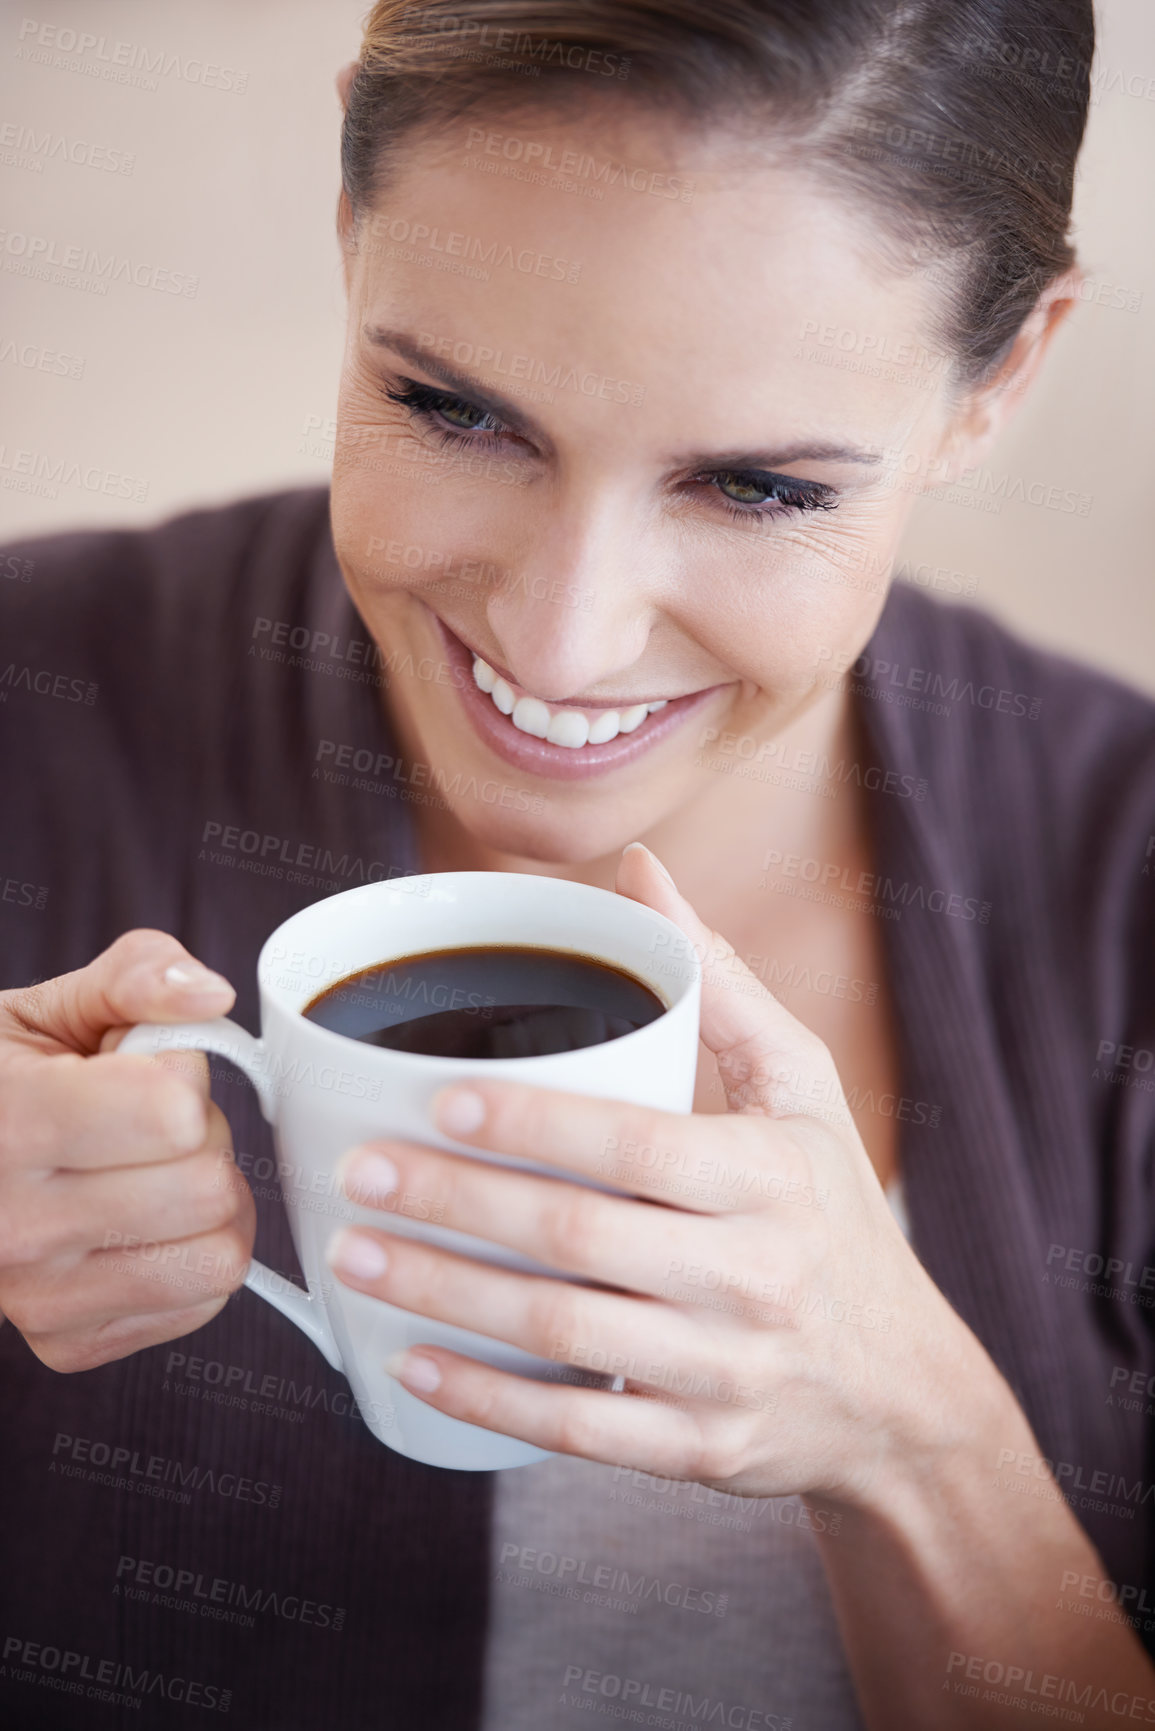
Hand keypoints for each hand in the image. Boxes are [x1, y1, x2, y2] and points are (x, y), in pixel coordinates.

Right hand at [0, 930, 255, 1370]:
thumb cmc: (0, 1081)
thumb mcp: (51, 1007)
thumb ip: (139, 976)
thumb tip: (213, 996)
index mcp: (10, 1124)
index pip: (173, 1114)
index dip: (182, 1075)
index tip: (144, 1069)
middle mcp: (15, 1226)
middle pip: (206, 1188)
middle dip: (201, 1140)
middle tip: (151, 1125)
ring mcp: (37, 1298)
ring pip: (217, 1259)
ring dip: (209, 1206)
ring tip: (155, 1173)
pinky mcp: (66, 1344)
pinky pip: (200, 1305)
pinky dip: (191, 1259)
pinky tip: (142, 1224)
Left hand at [328, 845, 991, 1503]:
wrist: (902, 1391)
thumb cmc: (831, 1212)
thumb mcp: (802, 1088)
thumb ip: (718, 983)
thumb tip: (642, 873)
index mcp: (771, 1177)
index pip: (635, 1143)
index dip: (530, 1124)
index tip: (436, 1101)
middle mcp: (753, 1276)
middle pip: (577, 1236)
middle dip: (452, 1203)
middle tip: (359, 1173)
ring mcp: (726, 1372)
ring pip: (562, 1333)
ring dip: (444, 1295)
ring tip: (355, 1257)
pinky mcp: (700, 1449)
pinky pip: (579, 1433)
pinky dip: (487, 1402)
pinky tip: (411, 1363)